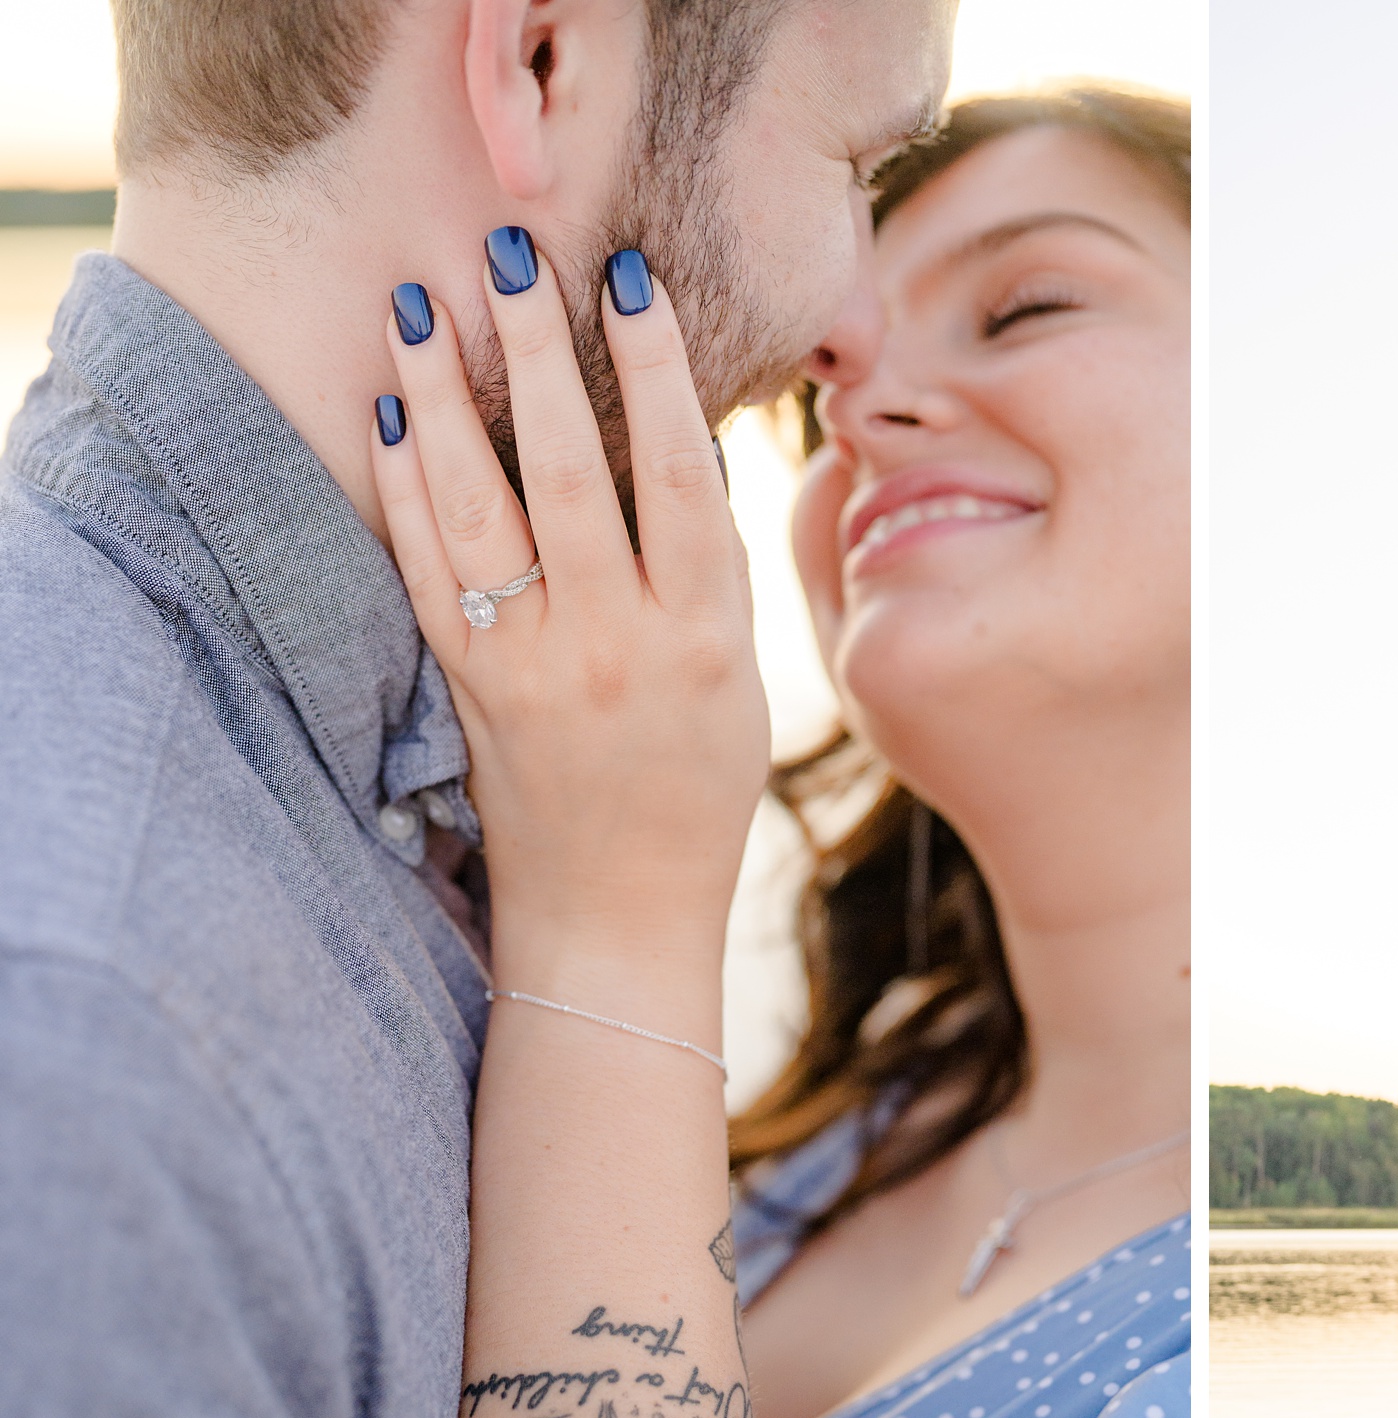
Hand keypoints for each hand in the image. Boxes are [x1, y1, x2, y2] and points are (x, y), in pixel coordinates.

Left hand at [370, 238, 768, 985]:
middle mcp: (613, 646)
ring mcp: (528, 666)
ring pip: (478, 508)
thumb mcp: (742, 681)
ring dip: (446, 396)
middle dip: (537, 353)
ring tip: (420, 303)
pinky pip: (423, 567)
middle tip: (510, 253)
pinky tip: (391, 411)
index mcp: (704, 638)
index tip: (631, 280)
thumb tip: (679, 441)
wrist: (617, 919)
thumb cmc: (698, 794)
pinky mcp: (463, 687)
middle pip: (568, 473)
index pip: (677, 477)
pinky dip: (404, 484)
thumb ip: (707, 570)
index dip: (656, 371)